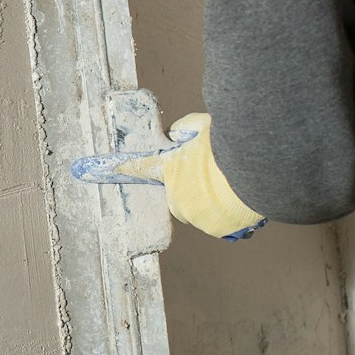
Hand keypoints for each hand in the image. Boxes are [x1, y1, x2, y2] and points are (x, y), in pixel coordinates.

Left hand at [115, 113, 264, 239]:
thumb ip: (186, 129)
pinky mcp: (214, 229)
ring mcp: (195, 215)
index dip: (120, 168)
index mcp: (171, 169)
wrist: (258, 172)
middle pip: (177, 193)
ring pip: (198, 208)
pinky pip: (217, 220)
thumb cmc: (230, 145)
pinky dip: (225, 212)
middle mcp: (177, 196)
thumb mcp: (205, 125)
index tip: (95, 169)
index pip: (140, 167)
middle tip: (212, 174)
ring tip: (231, 184)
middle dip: (190, 186)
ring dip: (209, 200)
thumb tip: (178, 135)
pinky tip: (239, 197)